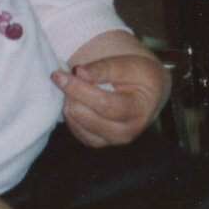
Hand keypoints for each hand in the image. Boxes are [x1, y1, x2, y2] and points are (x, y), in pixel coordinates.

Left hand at [54, 44, 168, 147]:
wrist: (149, 94)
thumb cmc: (141, 77)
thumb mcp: (132, 65)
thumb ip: (108, 67)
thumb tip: (81, 72)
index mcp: (139, 112)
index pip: (102, 103)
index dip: (79, 89)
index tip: (59, 75)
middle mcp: (125, 133)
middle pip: (84, 115)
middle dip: (73, 93)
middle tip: (74, 75)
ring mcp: (110, 141)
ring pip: (75, 122)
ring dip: (71, 101)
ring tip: (81, 86)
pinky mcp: (97, 143)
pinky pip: (74, 128)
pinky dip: (73, 111)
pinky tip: (81, 98)